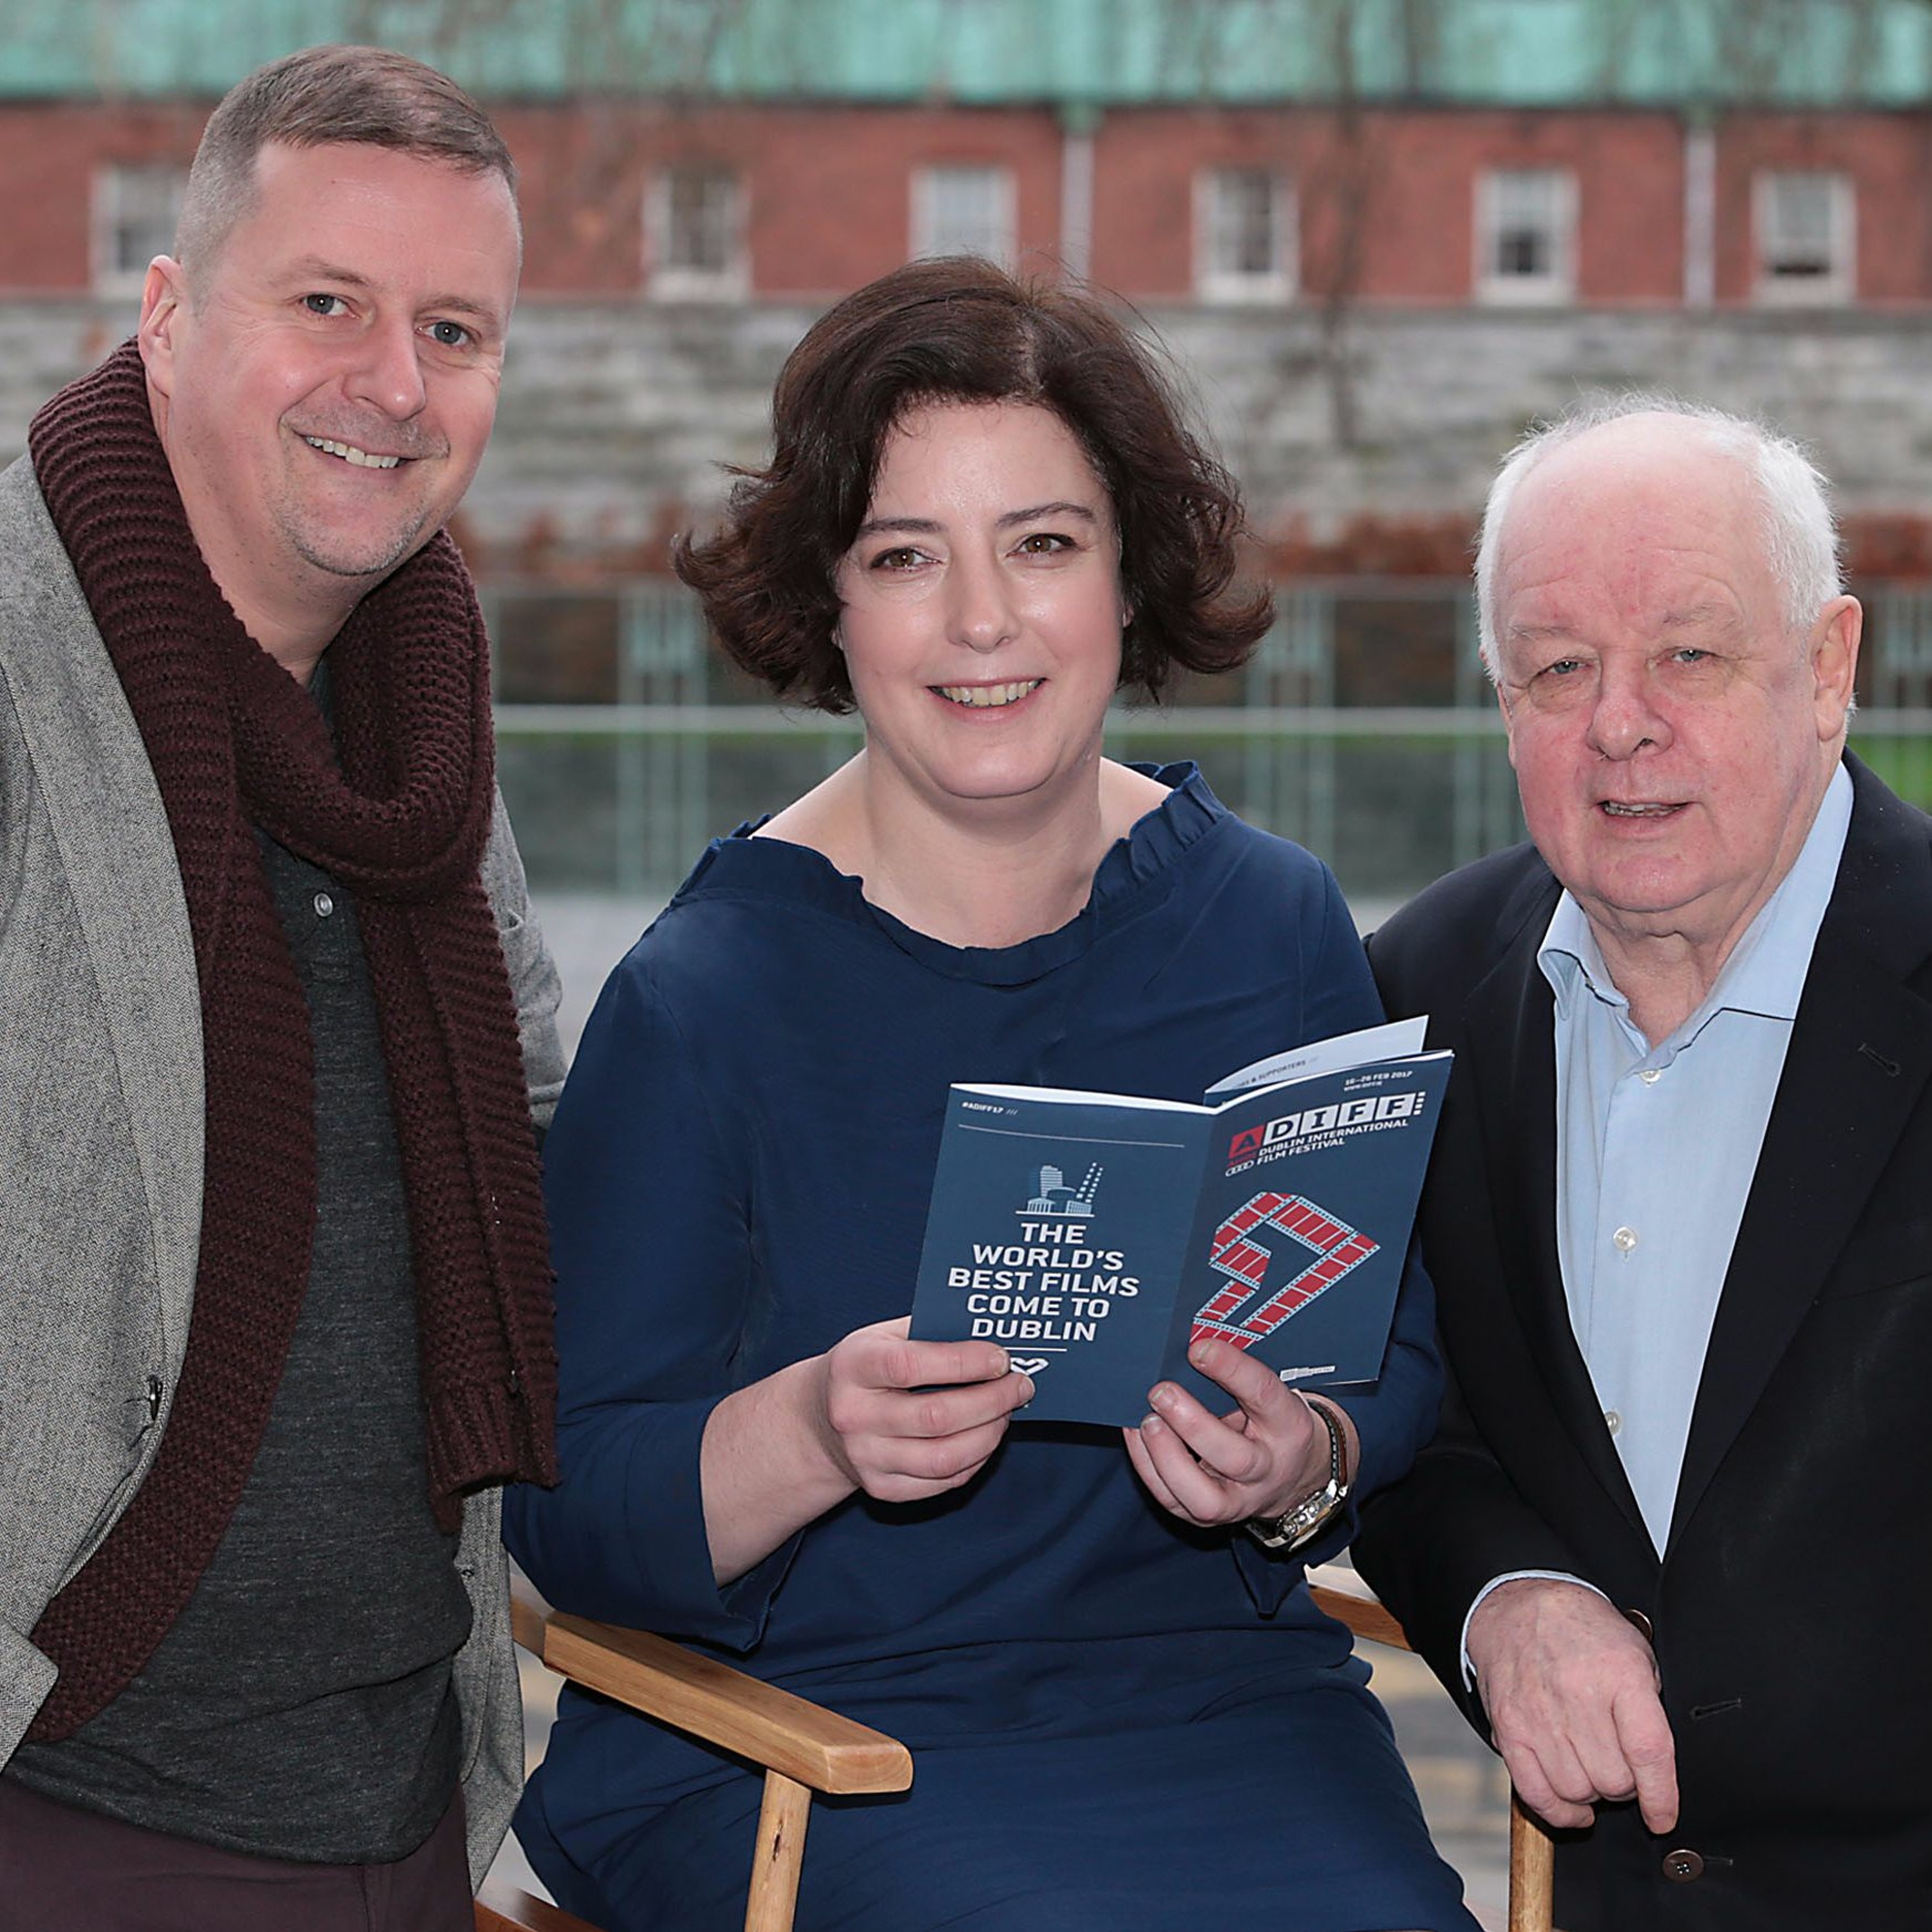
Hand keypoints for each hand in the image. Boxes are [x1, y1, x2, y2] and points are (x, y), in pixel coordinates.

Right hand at [811, 1316, 1031, 1504]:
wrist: (820, 1419)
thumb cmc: (866, 1368)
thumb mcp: (884, 1335)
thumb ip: (931, 1330)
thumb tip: (993, 1336)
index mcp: (853, 1366)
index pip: (911, 1366)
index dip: (964, 1362)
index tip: (1001, 1358)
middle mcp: (853, 1416)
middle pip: (936, 1417)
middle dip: (991, 1401)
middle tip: (1020, 1385)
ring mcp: (865, 1458)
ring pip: (944, 1458)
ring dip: (989, 1434)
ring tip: (1007, 1412)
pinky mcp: (881, 1489)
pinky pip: (942, 1482)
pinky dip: (975, 1461)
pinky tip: (986, 1437)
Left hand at [1123, 1334, 1351, 1528]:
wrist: (1291, 1473)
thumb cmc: (1268, 1420)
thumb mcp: (1268, 1393)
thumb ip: (1234, 1374)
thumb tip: (1187, 1344)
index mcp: (1289, 1426)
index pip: (1264, 1395)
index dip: (1232, 1370)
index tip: (1198, 1348)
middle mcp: (1268, 1469)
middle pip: (1235, 1457)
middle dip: (1192, 1425)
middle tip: (1161, 1392)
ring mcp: (1240, 1500)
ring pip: (1205, 1498)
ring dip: (1166, 1457)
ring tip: (1146, 1421)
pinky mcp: (1210, 1517)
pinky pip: (1174, 1502)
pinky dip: (1149, 1468)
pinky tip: (1136, 1435)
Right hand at [1467, 1576, 1678, 1832]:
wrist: (1517, 1603)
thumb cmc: (1583, 1629)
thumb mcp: (1634, 1649)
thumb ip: (1650, 1704)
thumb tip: (1657, 1767)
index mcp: (1619, 1672)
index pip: (1648, 1750)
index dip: (1661, 1797)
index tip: (1663, 1817)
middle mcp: (1578, 1694)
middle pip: (1614, 1781)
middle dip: (1626, 1787)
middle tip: (1622, 1769)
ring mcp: (1538, 1713)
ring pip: (1578, 1791)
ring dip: (1592, 1794)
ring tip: (1594, 1773)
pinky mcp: (1509, 1726)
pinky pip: (1535, 1791)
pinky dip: (1558, 1811)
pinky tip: (1573, 1806)